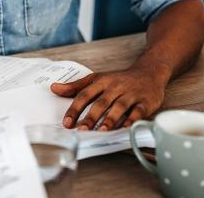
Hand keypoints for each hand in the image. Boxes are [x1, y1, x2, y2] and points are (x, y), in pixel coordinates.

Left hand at [51, 62, 170, 130]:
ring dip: (110, 119)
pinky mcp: (145, 101)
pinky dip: (132, 120)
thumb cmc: (119, 79)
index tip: (67, 123)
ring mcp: (131, 94)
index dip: (75, 109)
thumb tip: (54, 88)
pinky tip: (125, 128)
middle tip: (82, 130)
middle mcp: (115, 87)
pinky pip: (138, 111)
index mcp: (102, 81)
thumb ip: (75, 86)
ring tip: (102, 131)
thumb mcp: (96, 78)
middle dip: (91, 117)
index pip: (84, 95)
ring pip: (119, 107)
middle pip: (101, 103)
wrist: (149, 72)